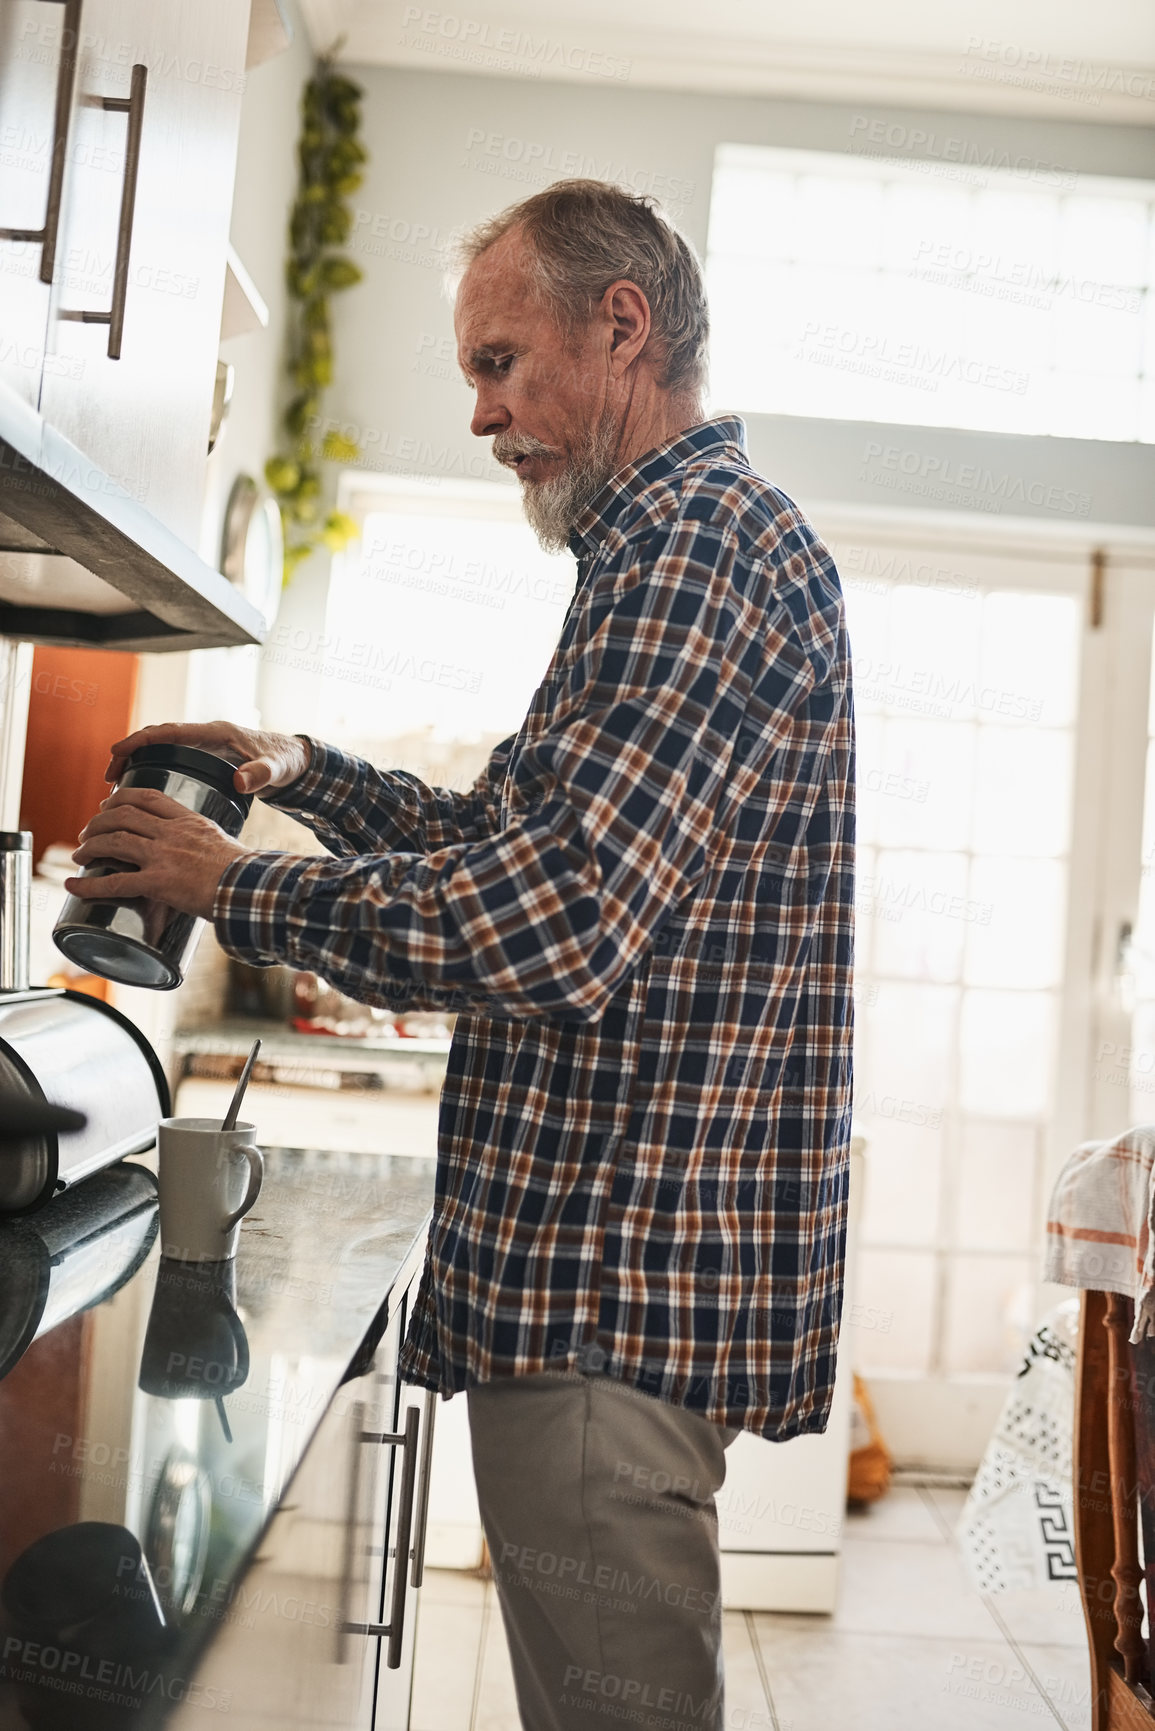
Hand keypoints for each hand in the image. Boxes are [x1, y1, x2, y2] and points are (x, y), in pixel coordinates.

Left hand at [65, 786, 252, 919]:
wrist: (252, 889)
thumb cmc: (244, 874)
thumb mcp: (224, 845)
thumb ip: (206, 844)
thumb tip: (202, 856)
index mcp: (190, 821)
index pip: (150, 797)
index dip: (123, 797)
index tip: (109, 804)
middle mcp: (173, 833)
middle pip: (124, 814)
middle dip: (99, 821)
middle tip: (88, 833)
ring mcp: (164, 856)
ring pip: (115, 840)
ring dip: (90, 846)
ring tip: (80, 854)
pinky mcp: (159, 882)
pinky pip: (116, 882)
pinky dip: (90, 885)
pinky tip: (74, 886)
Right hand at [106, 720, 311, 796]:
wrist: (297, 761)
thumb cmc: (287, 762)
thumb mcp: (276, 769)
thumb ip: (261, 775)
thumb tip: (241, 782)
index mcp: (216, 733)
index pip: (169, 732)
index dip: (141, 740)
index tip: (115, 751)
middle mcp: (207, 735)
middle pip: (158, 739)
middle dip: (130, 753)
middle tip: (108, 777)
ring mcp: (206, 744)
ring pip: (162, 748)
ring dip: (138, 761)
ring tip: (116, 785)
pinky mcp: (208, 755)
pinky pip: (173, 757)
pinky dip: (153, 766)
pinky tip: (143, 787)